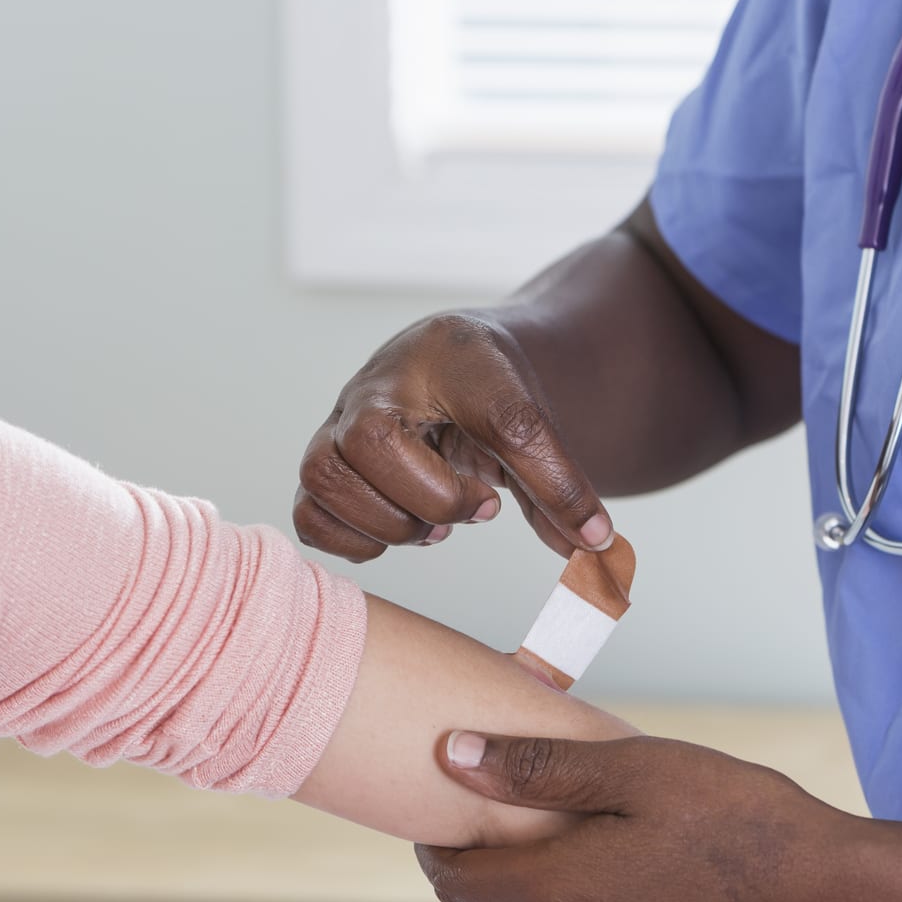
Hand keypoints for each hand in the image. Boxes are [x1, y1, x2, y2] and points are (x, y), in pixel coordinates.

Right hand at [293, 313, 613, 561]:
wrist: (451, 362)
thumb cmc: (489, 390)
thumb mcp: (536, 422)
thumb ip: (560, 482)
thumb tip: (594, 545)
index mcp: (448, 357)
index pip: (495, 413)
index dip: (536, 472)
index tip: (550, 512)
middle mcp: (377, 384)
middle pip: (372, 442)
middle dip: (433, 499)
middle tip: (479, 508)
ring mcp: (337, 423)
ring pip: (325, 476)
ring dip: (388, 522)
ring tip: (433, 527)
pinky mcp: (322, 464)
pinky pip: (307, 512)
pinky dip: (349, 540)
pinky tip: (393, 533)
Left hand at [415, 731, 901, 901]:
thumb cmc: (746, 822)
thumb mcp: (640, 770)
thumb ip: (539, 769)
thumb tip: (453, 758)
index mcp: (561, 897)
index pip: (458, 883)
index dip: (443, 850)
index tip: (447, 823)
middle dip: (504, 877)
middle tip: (532, 830)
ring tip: (607, 865)